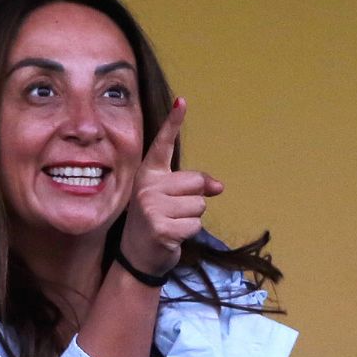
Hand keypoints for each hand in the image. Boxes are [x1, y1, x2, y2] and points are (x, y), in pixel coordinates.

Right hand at [119, 98, 223, 275]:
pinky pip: (195, 225)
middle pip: (196, 182)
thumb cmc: (158, 221)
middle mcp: (147, 186)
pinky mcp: (160, 228)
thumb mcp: (171, 198)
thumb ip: (193, 186)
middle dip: (193, 199)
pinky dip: (188, 234)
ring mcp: (151, 207)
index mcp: (148, 174)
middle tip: (173, 212)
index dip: (173, 122)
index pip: (163, 145)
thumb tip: (219, 187)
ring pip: (199, 205)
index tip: (182, 101)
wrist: (137, 256)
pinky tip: (171, 236)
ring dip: (191, 219)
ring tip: (171, 224)